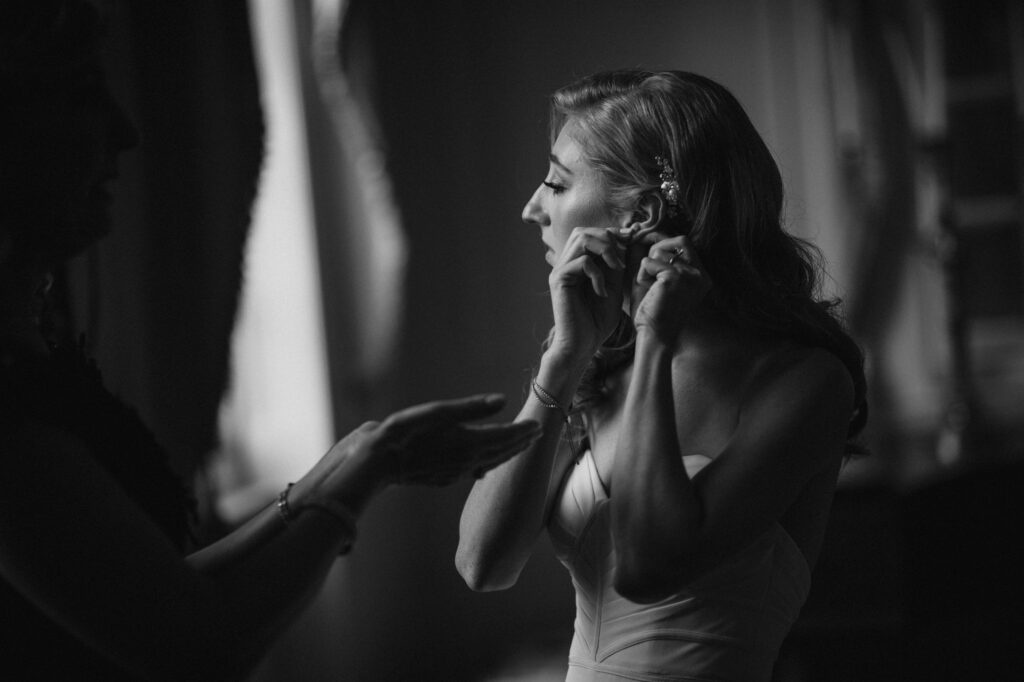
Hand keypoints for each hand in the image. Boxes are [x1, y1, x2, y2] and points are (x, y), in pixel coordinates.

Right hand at [371, 394, 541, 484]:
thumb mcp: (439, 412)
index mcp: (469, 443)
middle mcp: (468, 461)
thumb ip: (472, 407)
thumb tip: (503, 400)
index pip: (506, 437)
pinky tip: (487, 465)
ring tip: (520, 446)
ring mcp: (456, 473)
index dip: (523, 431)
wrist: (379, 462)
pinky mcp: (445, 478)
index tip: (538, 425)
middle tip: (537, 434)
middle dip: (521, 443)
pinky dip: (489, 464)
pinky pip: (476, 471)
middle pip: (502, 452)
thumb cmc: (406, 432)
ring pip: (491, 463)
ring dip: (508, 454)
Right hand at [548, 227, 626, 359]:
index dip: (611, 233)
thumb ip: (615, 266)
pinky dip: (598, 274)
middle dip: (607, 239)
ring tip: (616, 269)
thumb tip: (626, 241)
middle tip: (621, 261)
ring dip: (605, 250)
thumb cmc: (597, 321)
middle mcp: (565, 264)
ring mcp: (560, 271)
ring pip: (581, 238)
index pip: (590, 234)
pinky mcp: (559, 280)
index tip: (630, 239)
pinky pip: (582, 261)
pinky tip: (602, 292)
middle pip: (583, 231)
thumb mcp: (613, 287)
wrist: (581, 345)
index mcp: (576, 264)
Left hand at [633, 234, 711, 345]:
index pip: (685, 243)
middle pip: (680, 239)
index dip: (664, 244)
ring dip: (648, 264)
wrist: (653, 336)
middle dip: (658, 249)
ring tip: (648, 284)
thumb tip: (640, 230)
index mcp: (701, 276)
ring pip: (662, 249)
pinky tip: (647, 289)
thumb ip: (654, 257)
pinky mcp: (676, 278)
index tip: (649, 251)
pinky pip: (650, 262)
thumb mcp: (657, 280)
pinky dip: (642, 274)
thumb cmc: (653, 311)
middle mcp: (702, 274)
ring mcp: (691, 275)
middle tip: (649, 269)